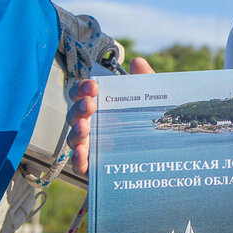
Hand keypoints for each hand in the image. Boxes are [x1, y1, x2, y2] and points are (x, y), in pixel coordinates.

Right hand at [66, 57, 154, 172]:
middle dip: (79, 107)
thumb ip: (145, 81)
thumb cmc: (147, 128)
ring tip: (84, 127)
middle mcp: (91, 127)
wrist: (159, 162)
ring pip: (74, 139)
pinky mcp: (93, 170)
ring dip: (76, 131)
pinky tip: (83, 152)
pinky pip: (80, 165)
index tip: (94, 87)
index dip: (83, 88)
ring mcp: (90, 148)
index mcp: (100, 108)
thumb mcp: (149, 103)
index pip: (82, 95)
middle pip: (75, 114)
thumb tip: (138, 62)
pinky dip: (78, 158)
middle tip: (89, 104)